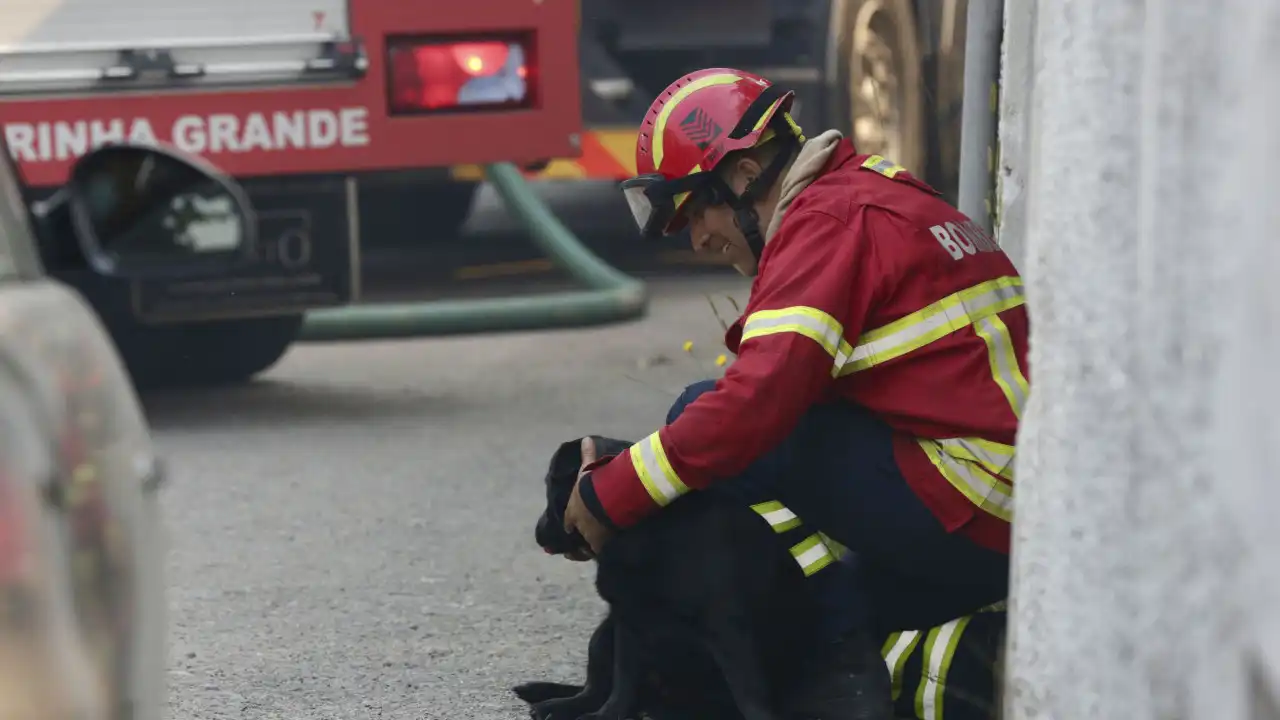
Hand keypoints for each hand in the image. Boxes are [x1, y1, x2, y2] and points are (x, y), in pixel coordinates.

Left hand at [563, 437, 614, 556]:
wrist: (607, 501)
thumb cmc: (595, 485)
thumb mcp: (589, 470)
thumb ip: (587, 456)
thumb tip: (586, 439)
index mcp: (573, 511)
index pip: (568, 521)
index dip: (570, 525)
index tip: (569, 529)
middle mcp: (580, 527)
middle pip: (578, 538)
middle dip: (578, 542)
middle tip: (578, 548)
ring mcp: (592, 538)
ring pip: (589, 549)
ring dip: (590, 550)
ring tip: (594, 553)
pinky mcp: (606, 546)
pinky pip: (603, 554)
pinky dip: (605, 555)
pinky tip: (608, 557)